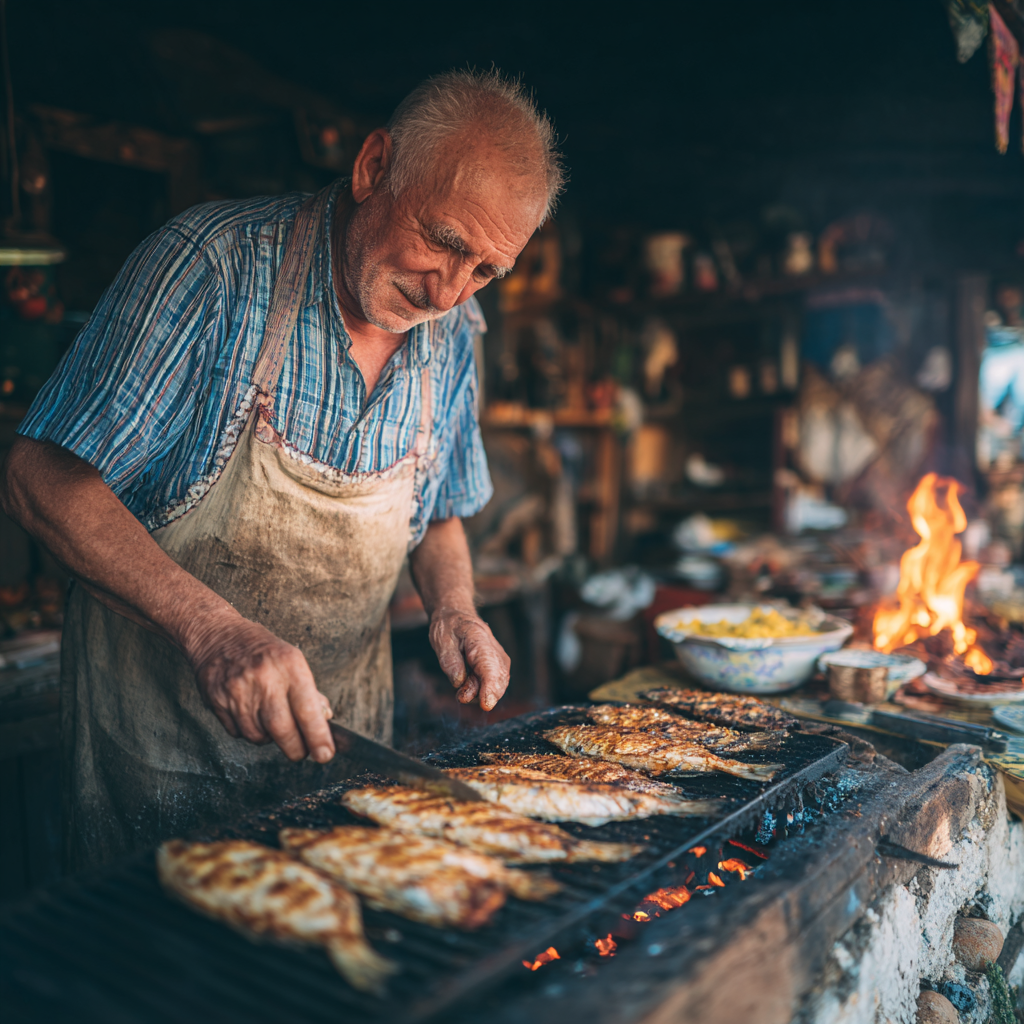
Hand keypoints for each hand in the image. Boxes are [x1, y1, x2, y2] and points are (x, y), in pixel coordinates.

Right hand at [187, 613, 334, 762]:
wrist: (217, 636)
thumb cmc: (262, 650)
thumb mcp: (293, 661)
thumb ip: (309, 692)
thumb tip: (324, 720)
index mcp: (289, 666)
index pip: (307, 709)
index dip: (318, 737)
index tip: (325, 754)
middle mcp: (264, 679)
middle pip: (282, 730)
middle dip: (296, 749)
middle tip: (302, 752)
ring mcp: (238, 692)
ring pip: (259, 736)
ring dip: (270, 738)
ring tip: (271, 719)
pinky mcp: (218, 702)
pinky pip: (238, 733)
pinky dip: (249, 731)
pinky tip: (250, 713)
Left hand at [429, 607, 510, 710]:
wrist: (457, 617)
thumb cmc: (449, 627)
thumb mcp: (441, 641)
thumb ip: (450, 662)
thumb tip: (458, 682)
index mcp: (479, 639)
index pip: (490, 666)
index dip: (490, 687)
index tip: (486, 704)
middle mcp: (494, 649)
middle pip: (499, 678)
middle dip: (485, 694)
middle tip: (462, 696)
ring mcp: (498, 658)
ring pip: (498, 684)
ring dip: (479, 692)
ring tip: (461, 685)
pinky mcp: (497, 666)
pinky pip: (493, 683)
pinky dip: (481, 689)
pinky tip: (468, 684)